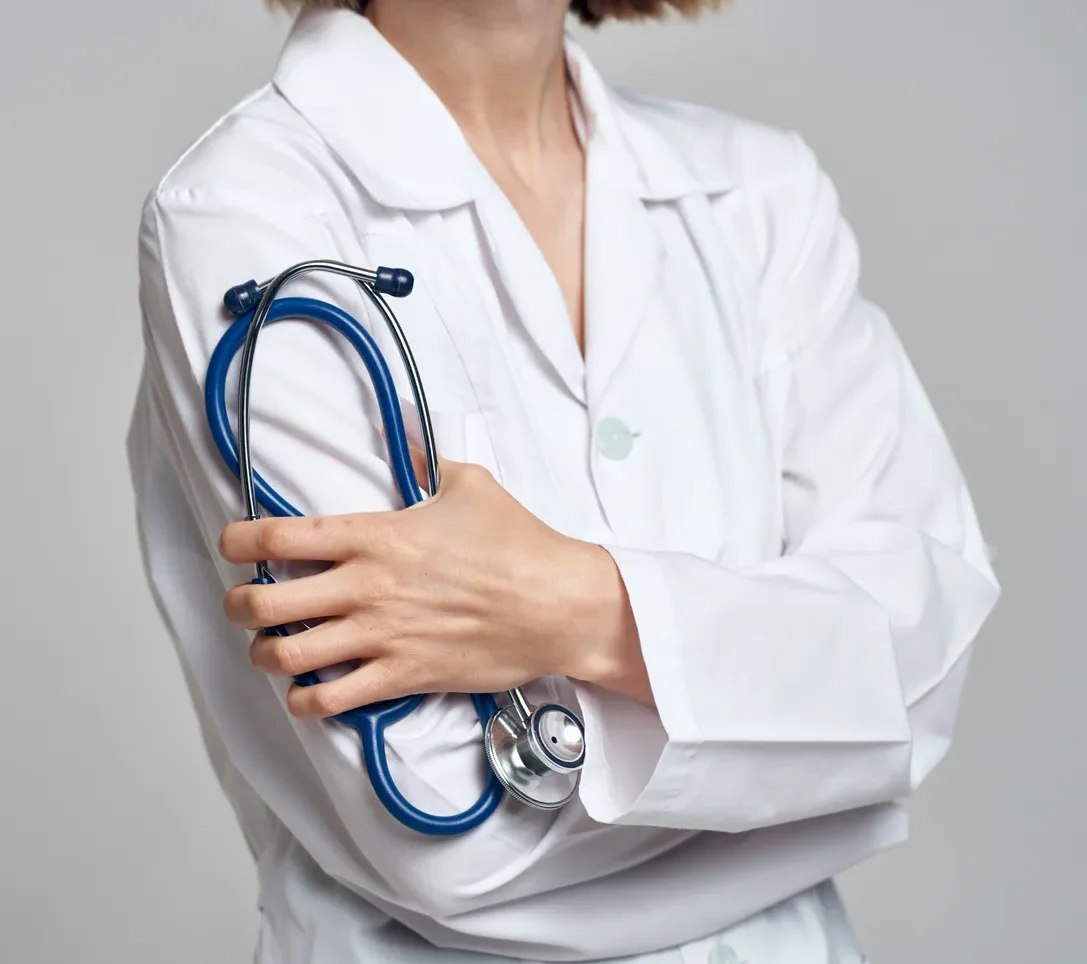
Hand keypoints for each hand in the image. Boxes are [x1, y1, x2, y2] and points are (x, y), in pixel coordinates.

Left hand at [219, 451, 648, 717]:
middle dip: (238, 605)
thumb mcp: (469, 483)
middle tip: (245, 604)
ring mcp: (379, 636)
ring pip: (284, 656)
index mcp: (373, 536)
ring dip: (266, 654)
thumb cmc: (516, 544)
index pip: (277, 538)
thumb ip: (423, 457)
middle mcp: (364, 587)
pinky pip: (328, 702)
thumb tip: (402, 430)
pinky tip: (311, 690)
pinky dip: (306, 700)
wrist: (556, 605)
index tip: (230, 545)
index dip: (236, 541)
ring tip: (275, 648)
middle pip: (261, 603)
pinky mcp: (400, 677)